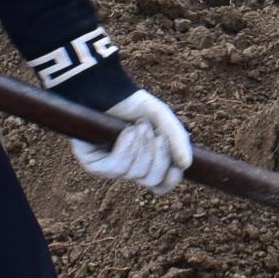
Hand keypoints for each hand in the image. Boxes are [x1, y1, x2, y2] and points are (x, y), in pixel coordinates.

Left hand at [74, 88, 190, 191]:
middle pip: (150, 180)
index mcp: (145, 162)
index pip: (159, 185)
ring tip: (139, 125)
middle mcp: (127, 168)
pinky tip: (127, 131)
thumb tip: (186, 164)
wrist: (109, 92)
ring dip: (141, 147)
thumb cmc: (135, 106)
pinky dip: (126, 148)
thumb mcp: (162, 118)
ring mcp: (109, 168)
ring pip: (134, 173)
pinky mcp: (93, 163)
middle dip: (158, 157)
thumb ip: (177, 139)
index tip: (177, 169)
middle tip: (156, 135)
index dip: (169, 181)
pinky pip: (115, 168)